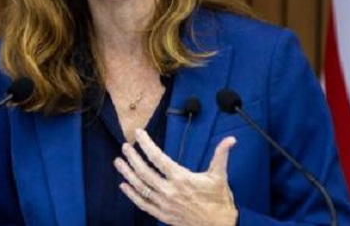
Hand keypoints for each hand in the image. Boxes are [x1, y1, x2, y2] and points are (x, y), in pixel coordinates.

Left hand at [114, 129, 237, 225]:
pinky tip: (123, 185)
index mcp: (181, 178)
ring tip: (118, 161)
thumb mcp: (220, 176)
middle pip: (144, 171)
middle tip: (125, 146)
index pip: (158, 157)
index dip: (146, 144)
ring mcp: (164, 204)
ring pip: (141, 187)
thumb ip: (221, 155)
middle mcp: (169, 191)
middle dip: (133, 157)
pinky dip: (132, 195)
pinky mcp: (163, 215)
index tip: (138, 134)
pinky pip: (143, 204)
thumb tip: (231, 139)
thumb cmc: (219, 201)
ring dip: (127, 173)